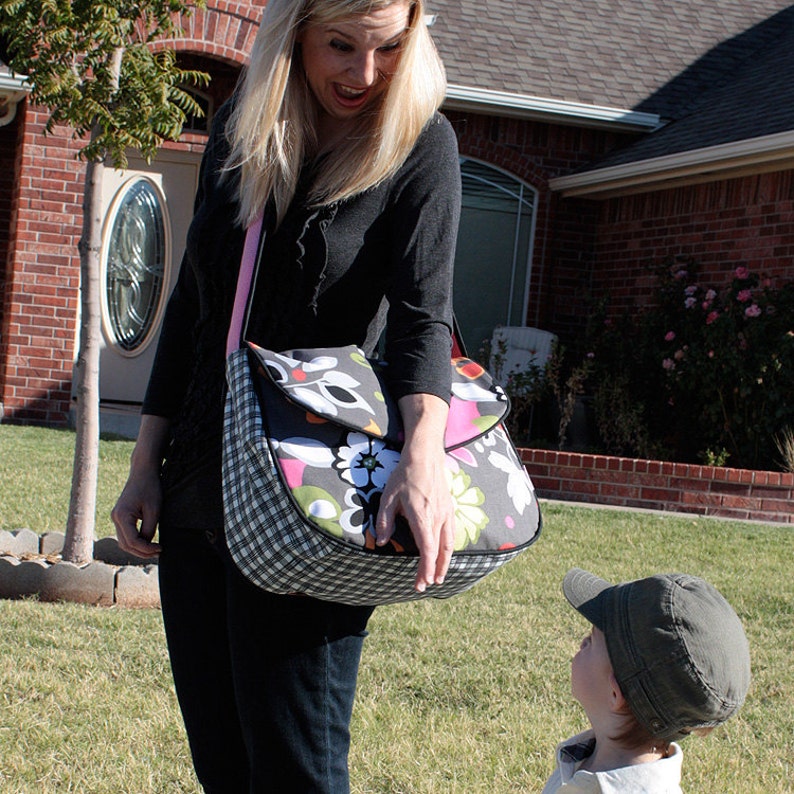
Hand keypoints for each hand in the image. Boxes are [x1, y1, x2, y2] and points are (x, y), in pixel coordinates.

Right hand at [110, 415, 169, 558]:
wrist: (143, 472)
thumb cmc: (150, 487)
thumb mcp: (154, 510)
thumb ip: (150, 529)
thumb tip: (147, 544)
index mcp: (122, 516)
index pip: (133, 541)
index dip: (146, 549)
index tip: (160, 549)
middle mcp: (115, 518)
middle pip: (125, 544)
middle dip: (142, 552)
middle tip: (158, 552)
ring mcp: (116, 517)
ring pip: (124, 541)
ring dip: (138, 548)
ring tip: (154, 549)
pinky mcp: (121, 516)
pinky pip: (126, 534)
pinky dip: (136, 541)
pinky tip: (148, 542)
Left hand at [375, 394, 454, 591]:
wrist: (426, 455)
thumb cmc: (405, 475)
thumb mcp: (388, 497)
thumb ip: (385, 520)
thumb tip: (382, 542)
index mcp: (422, 516)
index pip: (427, 550)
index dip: (424, 569)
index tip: (420, 584)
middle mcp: (438, 517)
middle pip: (439, 552)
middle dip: (433, 571)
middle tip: (426, 586)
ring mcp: (446, 513)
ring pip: (449, 544)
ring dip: (444, 563)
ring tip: (438, 576)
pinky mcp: (450, 508)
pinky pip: (452, 533)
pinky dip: (448, 549)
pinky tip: (444, 554)